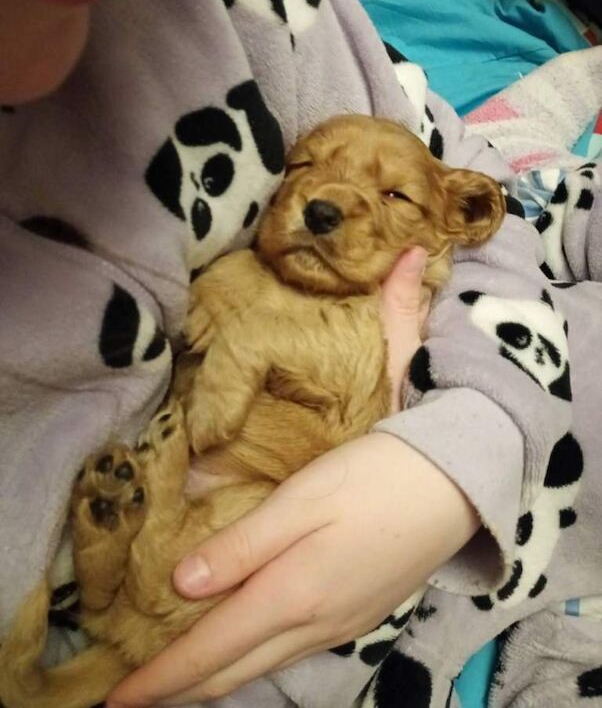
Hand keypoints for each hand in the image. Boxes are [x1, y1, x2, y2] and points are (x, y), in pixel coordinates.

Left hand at [107, 248, 475, 707]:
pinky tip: (241, 643)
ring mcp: (340, 626)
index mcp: (292, 595)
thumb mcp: (301, 499)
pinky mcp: (358, 615)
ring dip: (214, 677)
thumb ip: (241, 545)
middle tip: (135, 694)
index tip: (116, 698)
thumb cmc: (371, 478)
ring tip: (175, 675)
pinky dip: (251, 658)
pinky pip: (290, 652)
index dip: (159, 680)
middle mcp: (314, 626)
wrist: (453, 483)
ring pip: (262, 666)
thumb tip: (181, 587)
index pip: (209, 652)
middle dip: (178, 690)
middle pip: (233, 673)